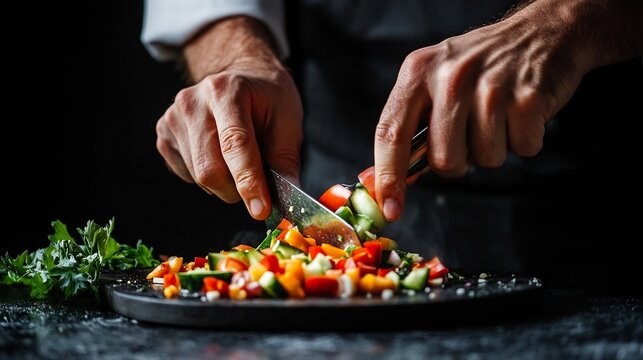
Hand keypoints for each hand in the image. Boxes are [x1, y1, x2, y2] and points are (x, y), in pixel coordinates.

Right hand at [155, 17, 302, 219]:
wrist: (240, 76)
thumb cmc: (267, 99)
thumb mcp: (289, 122)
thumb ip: (285, 161)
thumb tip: (287, 202)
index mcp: (228, 91)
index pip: (235, 144)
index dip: (249, 181)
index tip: (260, 210)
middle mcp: (193, 101)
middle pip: (210, 169)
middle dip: (236, 190)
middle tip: (255, 186)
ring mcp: (173, 117)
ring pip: (198, 177)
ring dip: (223, 184)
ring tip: (237, 160)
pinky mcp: (164, 134)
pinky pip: (186, 174)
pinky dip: (207, 178)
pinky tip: (218, 156)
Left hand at [373, 0, 642, 220]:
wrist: (542, 32)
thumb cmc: (481, 66)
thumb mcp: (435, 81)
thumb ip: (410, 128)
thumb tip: (384, 179)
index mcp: (417, 72)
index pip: (391, 133)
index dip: (389, 177)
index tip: (391, 208)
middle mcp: (450, 76)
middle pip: (443, 159)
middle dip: (459, 161)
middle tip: (471, 133)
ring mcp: (491, 86)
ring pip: (485, 159)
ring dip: (495, 148)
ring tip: (499, 115)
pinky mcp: (528, 97)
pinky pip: (522, 148)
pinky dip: (525, 140)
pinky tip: (522, 112)